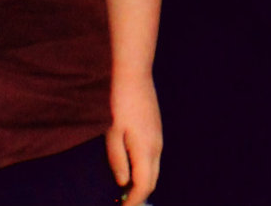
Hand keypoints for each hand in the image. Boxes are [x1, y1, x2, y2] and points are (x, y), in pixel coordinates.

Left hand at [106, 71, 161, 205]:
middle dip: (139, 196)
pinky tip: (130, 168)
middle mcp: (156, 147)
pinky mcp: (156, 131)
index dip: (134, 201)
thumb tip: (122, 183)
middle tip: (122, 203)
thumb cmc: (119, 105)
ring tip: (123, 189)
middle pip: (152, 181)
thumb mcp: (112, 134)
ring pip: (154, 170)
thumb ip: (117, 161)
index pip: (143, 186)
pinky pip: (153, 159)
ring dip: (142, 183)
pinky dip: (144, 170)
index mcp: (145, 151)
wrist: (134, 77)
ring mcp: (158, 138)